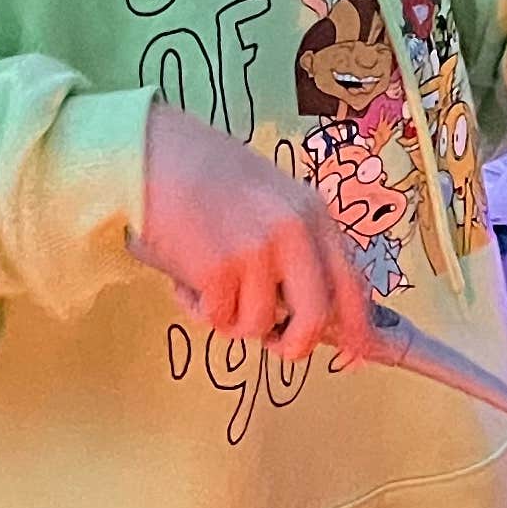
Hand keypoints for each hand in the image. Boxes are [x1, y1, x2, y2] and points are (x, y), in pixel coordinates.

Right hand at [135, 104, 372, 366]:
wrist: (149, 152)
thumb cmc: (202, 174)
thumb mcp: (269, 198)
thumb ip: (294, 244)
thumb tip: (311, 309)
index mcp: (313, 213)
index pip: (351, 282)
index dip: (357, 328)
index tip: (356, 355)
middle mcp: (295, 232)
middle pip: (315, 319)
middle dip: (294, 345)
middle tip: (273, 343)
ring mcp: (259, 251)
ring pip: (258, 325)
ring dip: (230, 317)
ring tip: (206, 281)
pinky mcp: (220, 271)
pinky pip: (217, 319)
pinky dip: (198, 309)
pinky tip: (184, 276)